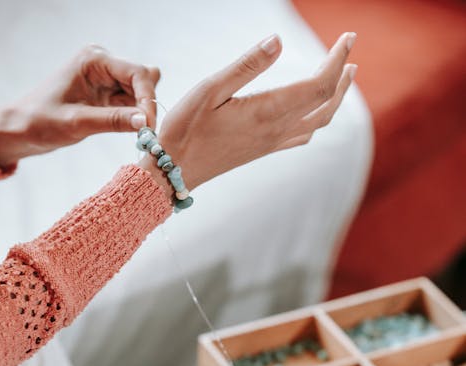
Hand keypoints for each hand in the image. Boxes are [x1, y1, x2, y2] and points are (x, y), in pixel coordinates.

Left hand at [0, 45, 159, 167]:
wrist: (21, 129)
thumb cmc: (41, 122)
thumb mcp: (77, 123)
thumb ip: (113, 121)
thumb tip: (146, 122)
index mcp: (94, 60)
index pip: (137, 73)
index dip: (148, 99)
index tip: (150, 127)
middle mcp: (102, 64)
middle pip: (143, 80)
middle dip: (147, 105)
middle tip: (145, 133)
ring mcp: (106, 79)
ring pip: (140, 93)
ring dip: (141, 113)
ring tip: (135, 135)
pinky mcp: (106, 95)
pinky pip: (132, 104)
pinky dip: (134, 118)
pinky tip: (128, 131)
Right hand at [141, 33, 356, 191]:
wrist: (174, 171)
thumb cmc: (185, 129)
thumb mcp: (210, 89)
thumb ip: (247, 66)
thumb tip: (278, 41)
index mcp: (267, 112)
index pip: (318, 85)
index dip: (337, 60)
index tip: (347, 37)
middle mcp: (276, 130)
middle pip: (325, 102)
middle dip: (342, 74)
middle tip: (349, 47)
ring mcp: (271, 143)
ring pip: (319, 121)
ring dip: (335, 98)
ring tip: (343, 76)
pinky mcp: (263, 150)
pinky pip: (302, 136)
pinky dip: (318, 119)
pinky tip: (315, 112)